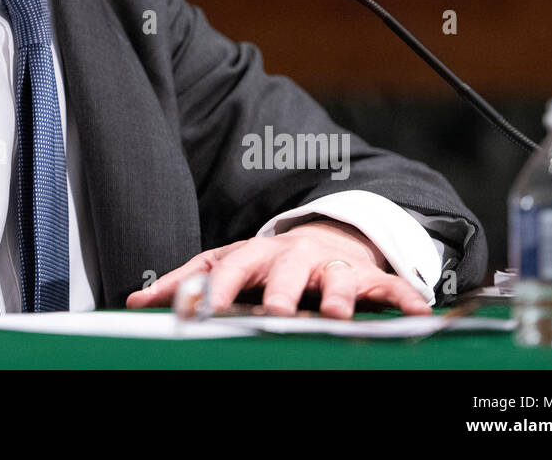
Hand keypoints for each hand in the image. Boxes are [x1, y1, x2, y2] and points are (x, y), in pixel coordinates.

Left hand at [125, 220, 431, 318]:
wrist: (327, 238)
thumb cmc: (267, 264)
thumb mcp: (227, 267)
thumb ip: (186, 284)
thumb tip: (135, 304)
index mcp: (252, 255)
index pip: (225, 268)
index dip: (210, 289)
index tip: (191, 311)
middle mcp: (291, 256)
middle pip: (280, 271)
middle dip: (276, 290)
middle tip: (273, 312)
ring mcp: (330, 265)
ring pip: (335, 278)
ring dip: (335, 295)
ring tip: (334, 314)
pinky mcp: (367, 276)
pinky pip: (389, 287)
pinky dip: (403, 298)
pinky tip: (416, 313)